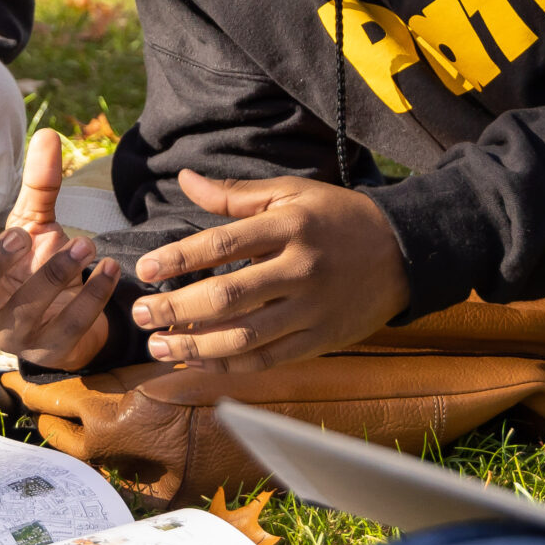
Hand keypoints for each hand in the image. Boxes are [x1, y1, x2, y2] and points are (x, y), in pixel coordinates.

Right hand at [0, 130, 120, 370]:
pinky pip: (69, 327)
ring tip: (87, 243)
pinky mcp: (47, 352)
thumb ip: (40, 186)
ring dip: (57, 274)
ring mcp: (11, 335)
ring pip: (26, 309)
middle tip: (24, 234)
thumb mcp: (34, 225)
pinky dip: (92, 296)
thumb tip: (49, 134)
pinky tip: (111, 269)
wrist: (65, 322)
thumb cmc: (34, 266)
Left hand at [126, 169, 409, 371]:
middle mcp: (300, 269)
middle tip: (141, 314)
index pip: (224, 244)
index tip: (146, 269)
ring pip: (245, 336)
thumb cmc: (338, 218)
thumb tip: (185, 180)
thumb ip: (236, 195)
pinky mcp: (321, 340)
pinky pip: (268, 359)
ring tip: (158, 345)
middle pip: (229, 296)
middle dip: (177, 309)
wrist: (403, 251)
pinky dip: (229, 365)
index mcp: (290, 226)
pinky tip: (199, 361)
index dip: (180, 258)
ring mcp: (312, 310)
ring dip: (195, 346)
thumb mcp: (292, 193)